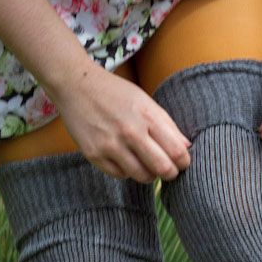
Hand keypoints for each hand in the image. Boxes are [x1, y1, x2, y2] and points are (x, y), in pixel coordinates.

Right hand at [50, 58, 192, 182]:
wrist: (75, 85)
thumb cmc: (115, 93)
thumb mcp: (145, 101)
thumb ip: (167, 125)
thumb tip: (186, 148)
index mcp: (146, 116)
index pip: (176, 151)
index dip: (184, 162)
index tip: (183, 163)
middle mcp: (130, 132)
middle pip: (162, 168)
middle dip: (170, 173)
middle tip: (169, 171)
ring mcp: (111, 145)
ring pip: (142, 176)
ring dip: (150, 175)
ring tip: (148, 166)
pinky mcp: (94, 155)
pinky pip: (120, 175)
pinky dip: (127, 172)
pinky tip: (126, 160)